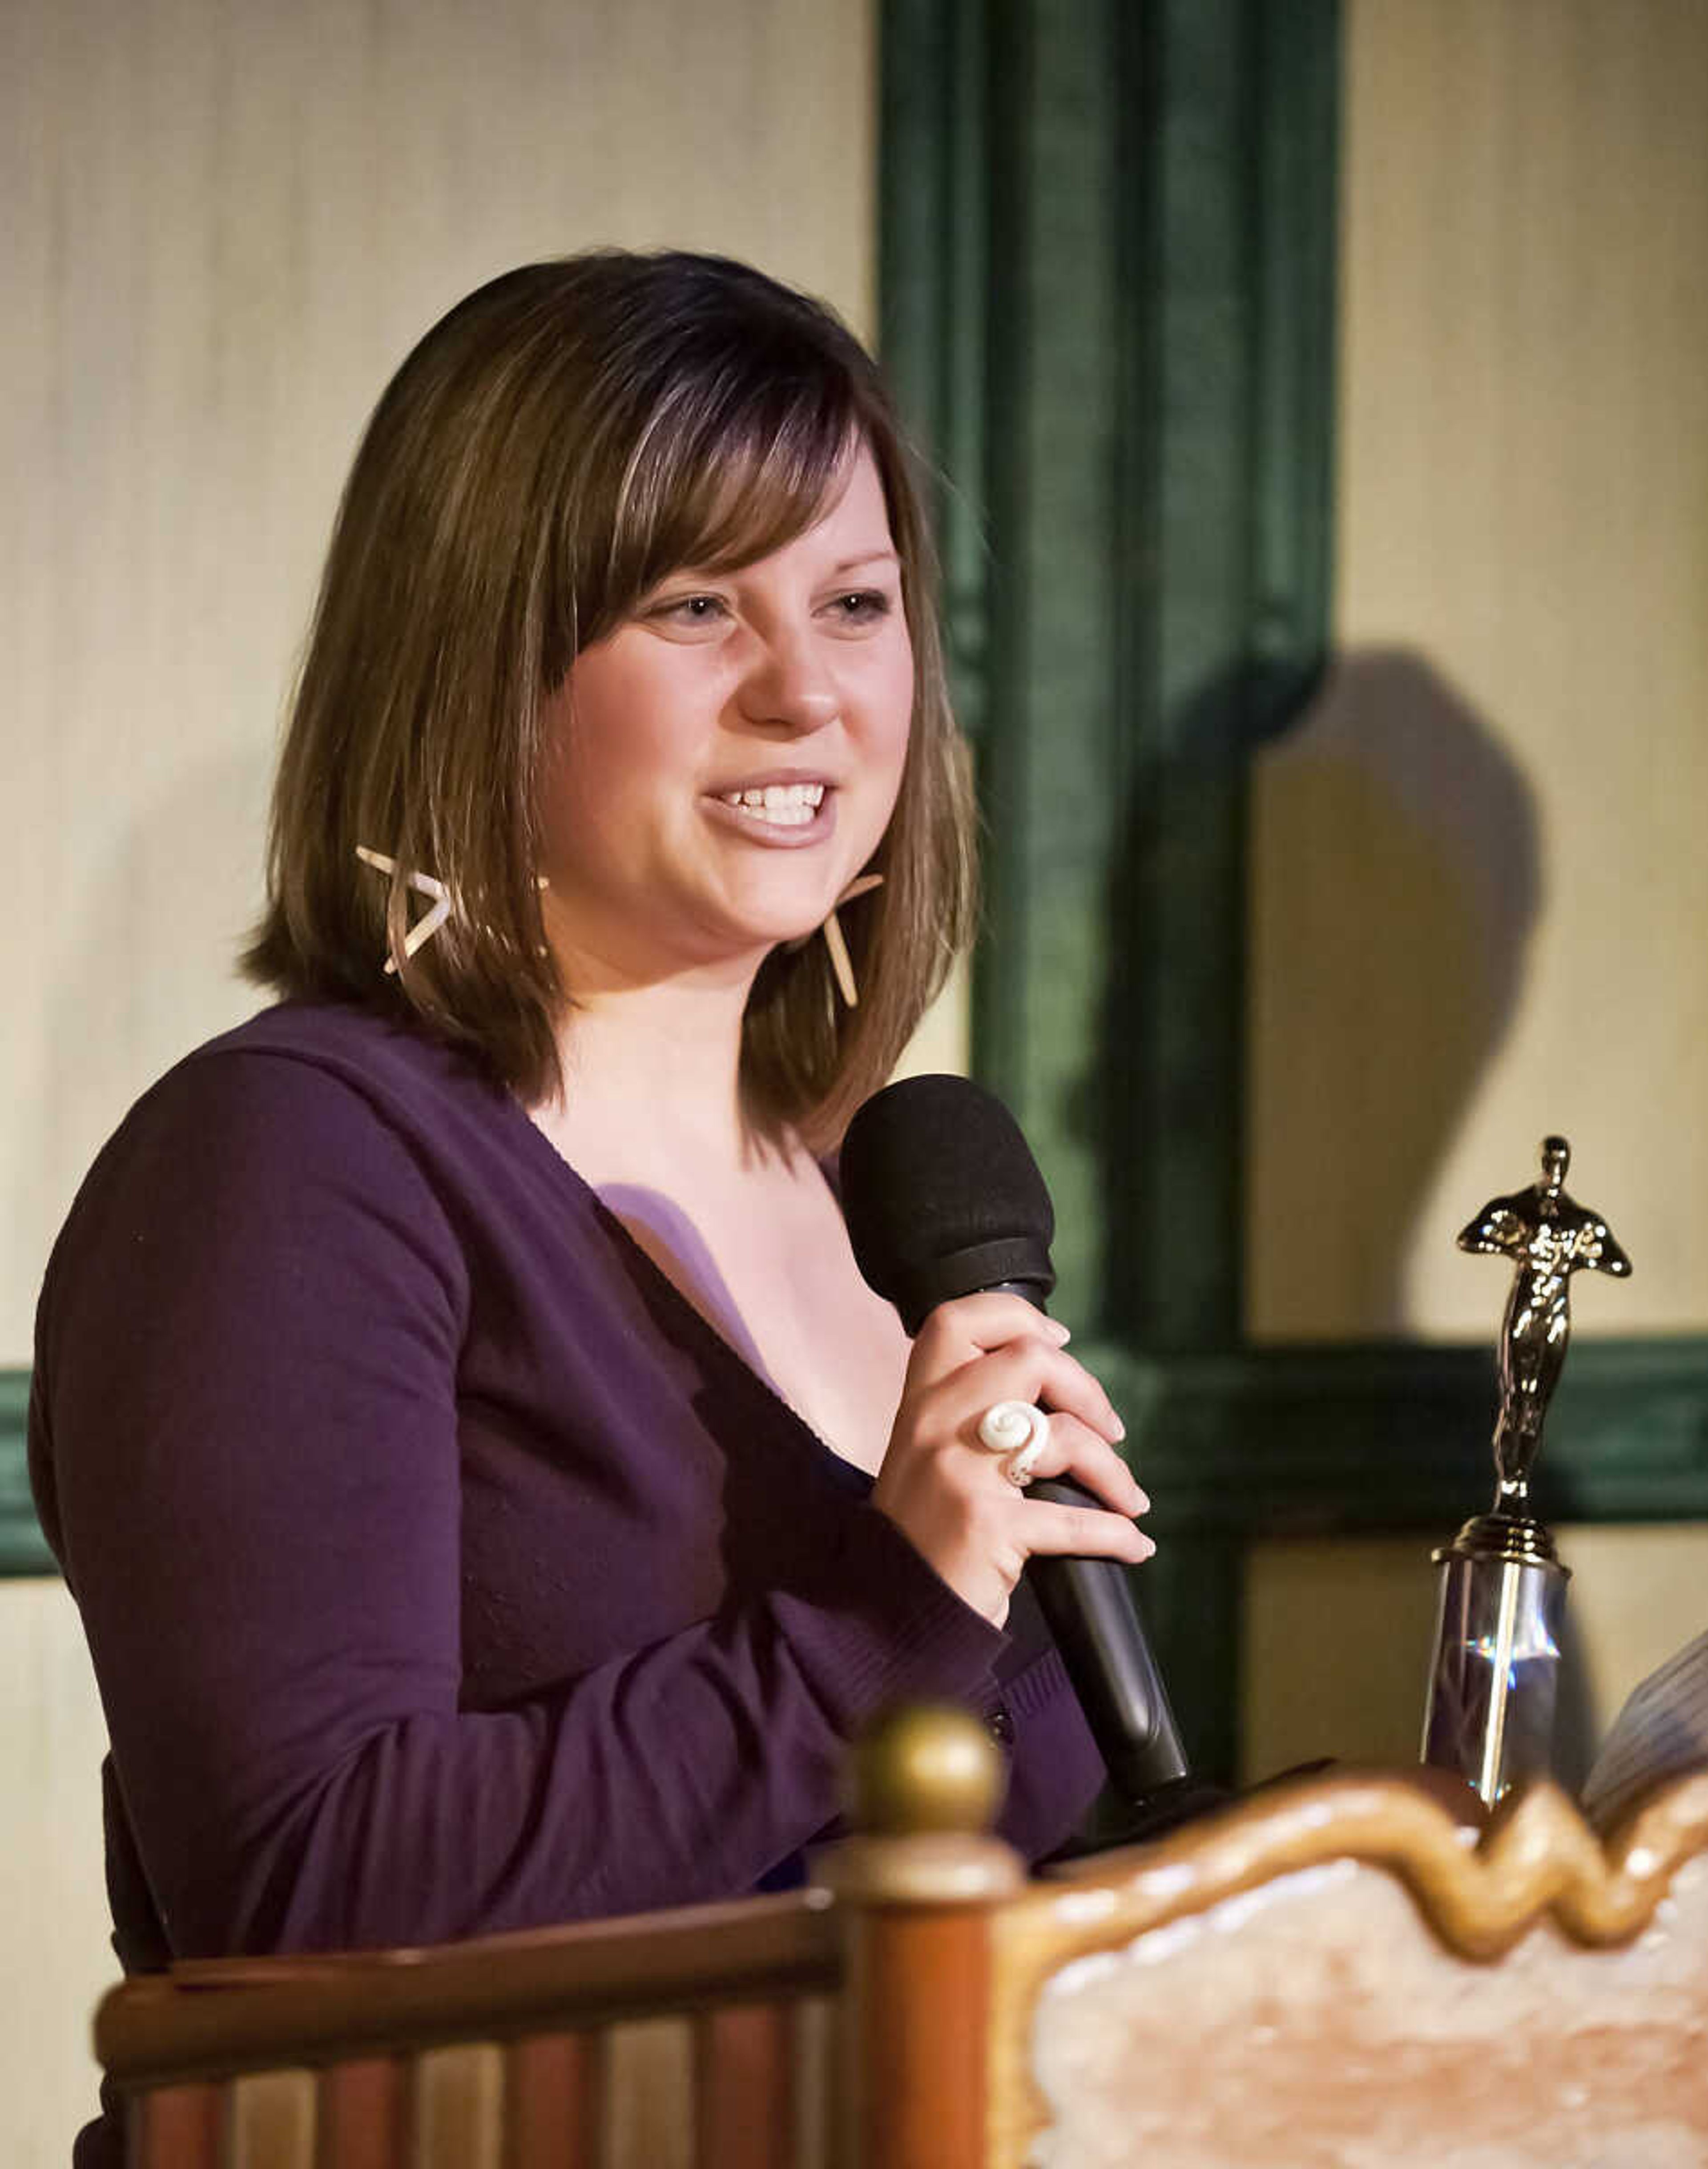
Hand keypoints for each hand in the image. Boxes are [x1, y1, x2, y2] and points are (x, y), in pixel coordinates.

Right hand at [870, 1293, 1153, 1625]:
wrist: (883, 1615)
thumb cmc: (919, 1536)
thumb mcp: (925, 1457)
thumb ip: (965, 1415)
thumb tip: (1048, 1390)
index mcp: (918, 1403)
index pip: (958, 1319)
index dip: (1017, 1316)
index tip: (1059, 1340)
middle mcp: (933, 1425)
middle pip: (1028, 1358)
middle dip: (1087, 1391)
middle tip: (1110, 1430)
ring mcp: (959, 1473)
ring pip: (1065, 1435)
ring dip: (1114, 1470)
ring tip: (1128, 1499)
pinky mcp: (986, 1526)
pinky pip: (1075, 1519)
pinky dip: (1117, 1534)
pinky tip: (1132, 1545)